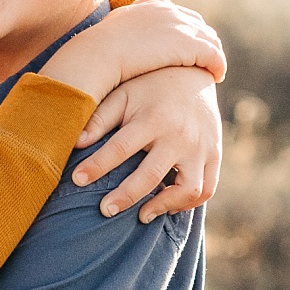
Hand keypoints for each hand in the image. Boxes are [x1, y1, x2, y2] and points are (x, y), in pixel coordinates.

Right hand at [42, 0, 225, 102]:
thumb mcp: (105, 36)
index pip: (176, 12)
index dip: (185, 28)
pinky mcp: (189, 44)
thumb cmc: (94, 53)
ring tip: (214, 69)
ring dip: (213, 53)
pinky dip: (217, 64)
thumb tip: (105, 46)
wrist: (97, 56)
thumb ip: (114, 35)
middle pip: (196, 23)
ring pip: (208, 38)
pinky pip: (212, 55)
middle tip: (205, 58)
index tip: (186, 44)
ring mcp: (180, 25)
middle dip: (203, 39)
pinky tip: (216, 76)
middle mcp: (168, 11)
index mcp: (150, 5)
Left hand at [71, 66, 221, 219]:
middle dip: (125, 197)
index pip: (120, 148)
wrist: (196, 74)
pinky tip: (167, 207)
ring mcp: (201, 147)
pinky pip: (206, 188)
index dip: (96, 166)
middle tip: (105, 210)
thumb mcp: (123, 94)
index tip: (76, 180)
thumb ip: (99, 119)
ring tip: (141, 216)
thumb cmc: (149, 88)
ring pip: (187, 189)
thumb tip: (75, 143)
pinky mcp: (214, 155)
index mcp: (153, 117)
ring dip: (163, 206)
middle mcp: (180, 134)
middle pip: (151, 175)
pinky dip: (188, 203)